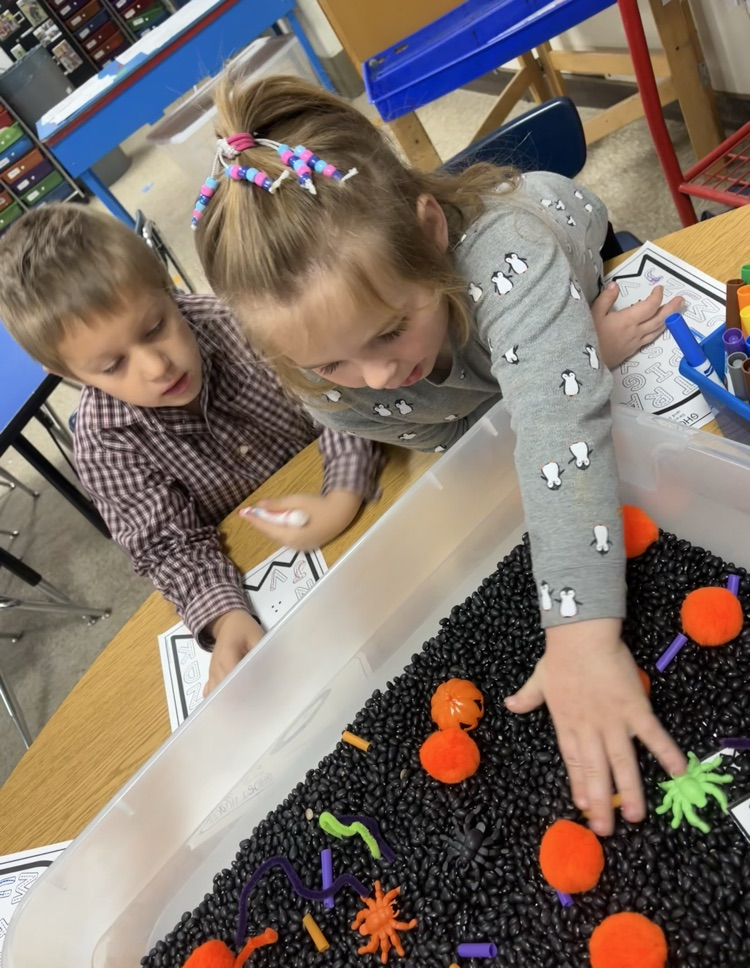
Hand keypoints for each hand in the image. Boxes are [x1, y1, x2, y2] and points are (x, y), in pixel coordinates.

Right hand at [204, 609, 263, 696]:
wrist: (228, 622)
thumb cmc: (244, 628)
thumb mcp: (257, 636)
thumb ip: (261, 653)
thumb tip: (267, 671)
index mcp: (227, 659)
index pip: (233, 682)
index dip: (245, 691)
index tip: (258, 696)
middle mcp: (216, 669)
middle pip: (224, 692)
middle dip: (238, 700)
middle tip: (254, 703)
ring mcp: (212, 673)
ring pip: (216, 694)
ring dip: (229, 700)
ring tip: (245, 704)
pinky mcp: (212, 675)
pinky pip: (211, 691)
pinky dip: (219, 697)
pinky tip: (232, 700)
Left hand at [239, 490, 362, 550]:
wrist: (342, 513)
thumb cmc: (319, 505)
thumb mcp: (297, 501)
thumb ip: (277, 504)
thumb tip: (259, 505)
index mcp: (291, 535)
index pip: (267, 528)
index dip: (254, 520)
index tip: (243, 512)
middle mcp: (295, 545)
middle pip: (272, 534)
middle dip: (261, 523)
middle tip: (251, 513)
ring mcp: (301, 547)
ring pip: (279, 537)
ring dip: (270, 527)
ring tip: (261, 516)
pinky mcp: (307, 546)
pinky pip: (288, 538)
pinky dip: (280, 530)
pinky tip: (277, 522)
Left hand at [504, 618, 685, 835]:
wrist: (582, 636)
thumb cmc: (561, 656)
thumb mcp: (539, 678)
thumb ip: (527, 696)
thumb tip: (510, 705)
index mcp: (567, 724)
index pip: (573, 762)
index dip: (579, 785)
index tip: (583, 807)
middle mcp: (589, 729)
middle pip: (596, 771)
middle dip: (600, 802)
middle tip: (605, 828)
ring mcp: (613, 721)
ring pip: (622, 763)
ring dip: (629, 790)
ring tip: (636, 816)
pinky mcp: (635, 708)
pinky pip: (652, 735)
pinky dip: (665, 753)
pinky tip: (678, 772)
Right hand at [591, 282, 683, 368]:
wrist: (584, 364)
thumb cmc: (587, 338)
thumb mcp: (592, 314)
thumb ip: (605, 299)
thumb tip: (615, 285)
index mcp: (627, 320)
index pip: (649, 306)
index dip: (657, 296)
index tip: (659, 289)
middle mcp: (635, 332)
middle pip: (658, 319)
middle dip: (671, 308)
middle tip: (681, 300)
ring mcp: (634, 343)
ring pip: (656, 331)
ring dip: (667, 321)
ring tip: (675, 314)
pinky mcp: (630, 351)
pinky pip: (649, 339)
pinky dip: (657, 331)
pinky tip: (658, 329)